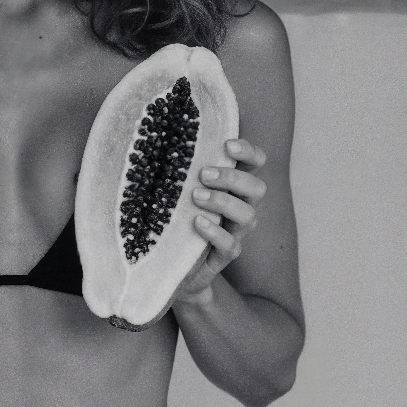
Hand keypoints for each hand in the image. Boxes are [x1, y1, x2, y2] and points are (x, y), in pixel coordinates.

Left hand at [172, 137, 268, 306]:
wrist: (167, 269)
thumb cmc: (171, 221)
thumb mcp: (173, 193)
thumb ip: (175, 170)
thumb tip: (151, 137)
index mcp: (233, 188)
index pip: (255, 164)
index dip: (249, 152)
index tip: (227, 144)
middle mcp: (240, 208)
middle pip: (256, 188)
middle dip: (232, 178)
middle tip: (203, 174)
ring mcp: (235, 233)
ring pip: (248, 215)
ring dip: (223, 202)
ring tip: (196, 196)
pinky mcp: (223, 257)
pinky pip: (231, 245)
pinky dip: (216, 232)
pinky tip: (197, 223)